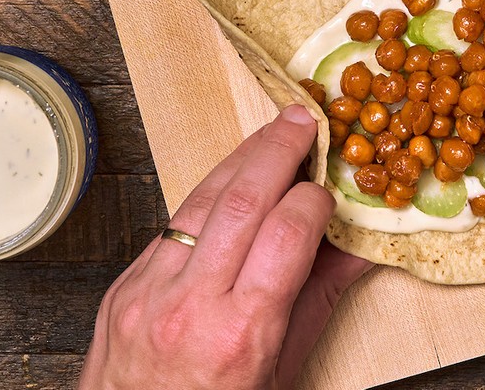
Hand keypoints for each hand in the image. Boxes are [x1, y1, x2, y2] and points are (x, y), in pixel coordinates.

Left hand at [80, 104, 369, 389]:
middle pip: (241, 200)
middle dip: (276, 150)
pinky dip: (206, 196)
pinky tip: (229, 181)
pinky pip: (171, 224)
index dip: (315, 199)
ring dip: (239, 159)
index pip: (288, 234)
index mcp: (241, 333)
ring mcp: (148, 292)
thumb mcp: (283, 370)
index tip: (329, 189)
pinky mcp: (124, 287)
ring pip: (200, 200)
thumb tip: (360, 245)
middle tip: (302, 120)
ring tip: (270, 134)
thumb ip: (319, 298)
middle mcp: (190, 306)